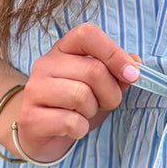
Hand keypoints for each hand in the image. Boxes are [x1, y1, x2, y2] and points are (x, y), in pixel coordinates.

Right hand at [11, 24, 139, 162]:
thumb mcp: (99, 85)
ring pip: (81, 96)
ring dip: (92, 111)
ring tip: (83, 114)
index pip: (88, 34)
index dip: (114, 53)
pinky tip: (71, 128)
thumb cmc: (73, 105)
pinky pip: (71, 122)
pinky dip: (80, 129)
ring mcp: (34, 90)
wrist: (38, 133)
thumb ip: (116, 71)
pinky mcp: (30, 118)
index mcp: (62, 49)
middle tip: (104, 104)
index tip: (132, 74)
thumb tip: (136, 62)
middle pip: (94, 71)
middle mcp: (45, 64)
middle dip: (111, 94)